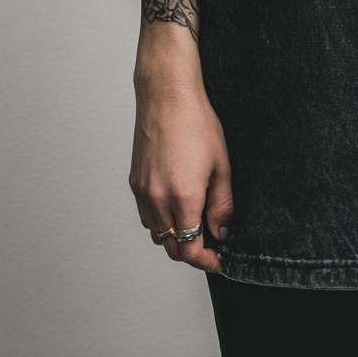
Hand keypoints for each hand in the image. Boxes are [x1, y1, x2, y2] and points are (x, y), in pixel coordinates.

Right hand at [129, 74, 233, 273]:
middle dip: (193, 253)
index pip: (190, 249)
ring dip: (176, 238)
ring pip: (157, 234)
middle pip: (172, 248)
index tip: (219, 260)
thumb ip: (222, 204)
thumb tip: (222, 231)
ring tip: (196, 223)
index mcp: (183, 197)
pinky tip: (176, 207)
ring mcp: (143, 192)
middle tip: (212, 245)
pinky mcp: (134, 183)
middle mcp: (158, 200)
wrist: (167, 97)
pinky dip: (161, 222)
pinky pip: (146, 216)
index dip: (206, 261)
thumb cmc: (196, 123)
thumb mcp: (221, 164)